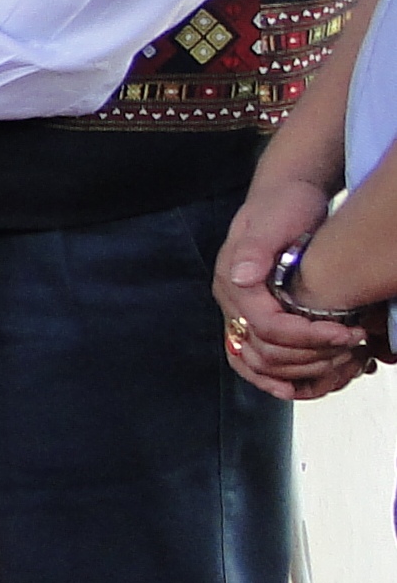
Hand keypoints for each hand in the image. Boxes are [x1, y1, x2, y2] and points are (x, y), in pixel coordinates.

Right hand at [215, 184, 369, 400]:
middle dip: (312, 356)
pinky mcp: (253, 316)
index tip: (346, 333)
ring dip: (299, 372)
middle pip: (263, 352)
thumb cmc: (285, 204)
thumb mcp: (275, 218)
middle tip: (351, 345)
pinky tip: (297, 387)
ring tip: (338, 362)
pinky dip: (274, 379)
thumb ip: (256, 248)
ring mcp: (239, 311)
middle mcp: (231, 300)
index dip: (307, 337)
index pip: (266, 327)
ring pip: (257, 363)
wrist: (286, 196)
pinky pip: (254, 360)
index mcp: (233, 280)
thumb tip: (241, 276)